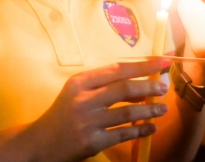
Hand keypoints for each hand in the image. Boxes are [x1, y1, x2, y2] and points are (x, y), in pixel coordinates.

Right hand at [32, 60, 167, 160]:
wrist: (40, 143)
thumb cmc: (63, 113)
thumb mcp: (76, 91)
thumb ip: (102, 84)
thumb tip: (139, 80)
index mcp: (80, 82)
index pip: (117, 69)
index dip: (142, 65)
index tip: (161, 62)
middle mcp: (83, 100)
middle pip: (124, 88)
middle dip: (149, 86)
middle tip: (164, 86)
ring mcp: (88, 122)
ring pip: (127, 112)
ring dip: (149, 109)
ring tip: (163, 108)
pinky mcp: (92, 142)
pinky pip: (122, 134)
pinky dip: (140, 130)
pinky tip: (151, 127)